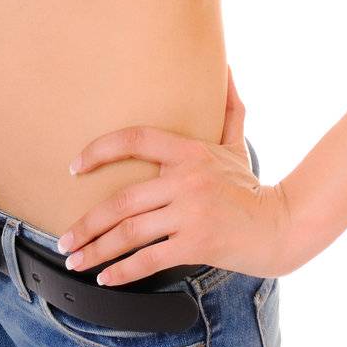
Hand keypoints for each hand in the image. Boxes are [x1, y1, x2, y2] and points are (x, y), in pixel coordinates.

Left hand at [56, 66, 293, 284]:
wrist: (282, 226)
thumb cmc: (250, 186)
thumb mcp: (236, 144)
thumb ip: (228, 107)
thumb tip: (225, 67)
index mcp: (189, 151)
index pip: (134, 140)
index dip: (99, 150)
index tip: (73, 167)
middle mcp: (186, 179)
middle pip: (121, 200)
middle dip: (86, 223)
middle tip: (65, 239)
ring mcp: (190, 213)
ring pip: (130, 233)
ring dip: (96, 250)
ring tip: (74, 260)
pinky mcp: (197, 244)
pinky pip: (150, 259)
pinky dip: (123, 272)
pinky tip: (106, 278)